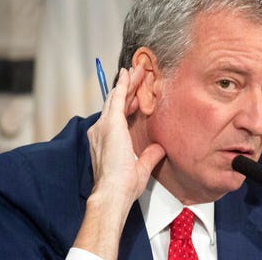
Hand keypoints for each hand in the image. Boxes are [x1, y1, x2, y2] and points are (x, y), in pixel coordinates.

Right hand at [87, 66, 164, 202]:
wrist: (113, 192)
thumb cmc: (123, 186)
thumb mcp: (141, 167)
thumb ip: (150, 156)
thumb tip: (160, 148)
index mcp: (107, 140)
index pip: (118, 116)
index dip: (128, 104)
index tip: (138, 95)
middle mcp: (101, 130)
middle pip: (116, 103)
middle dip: (127, 87)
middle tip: (137, 73)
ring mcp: (104, 126)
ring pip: (117, 97)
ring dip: (127, 82)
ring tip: (136, 69)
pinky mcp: (111, 123)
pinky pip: (117, 97)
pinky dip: (123, 85)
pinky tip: (129, 74)